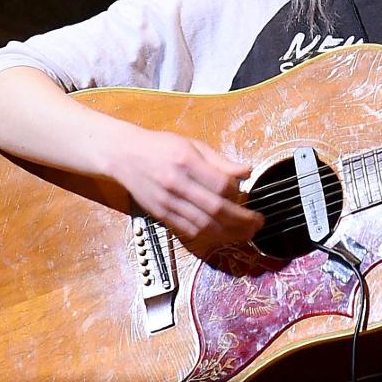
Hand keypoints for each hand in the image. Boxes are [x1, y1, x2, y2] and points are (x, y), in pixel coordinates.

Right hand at [106, 128, 262, 252]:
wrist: (124, 155)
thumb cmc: (161, 147)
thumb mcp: (193, 145)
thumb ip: (220, 161)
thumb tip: (247, 171)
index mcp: (186, 162)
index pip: (221, 185)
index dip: (239, 194)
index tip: (248, 195)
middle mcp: (176, 184)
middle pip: (215, 210)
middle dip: (242, 220)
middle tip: (258, 223)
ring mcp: (167, 203)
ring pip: (203, 226)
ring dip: (229, 233)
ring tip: (246, 233)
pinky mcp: (161, 215)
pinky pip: (188, 231)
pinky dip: (208, 236)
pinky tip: (222, 234)